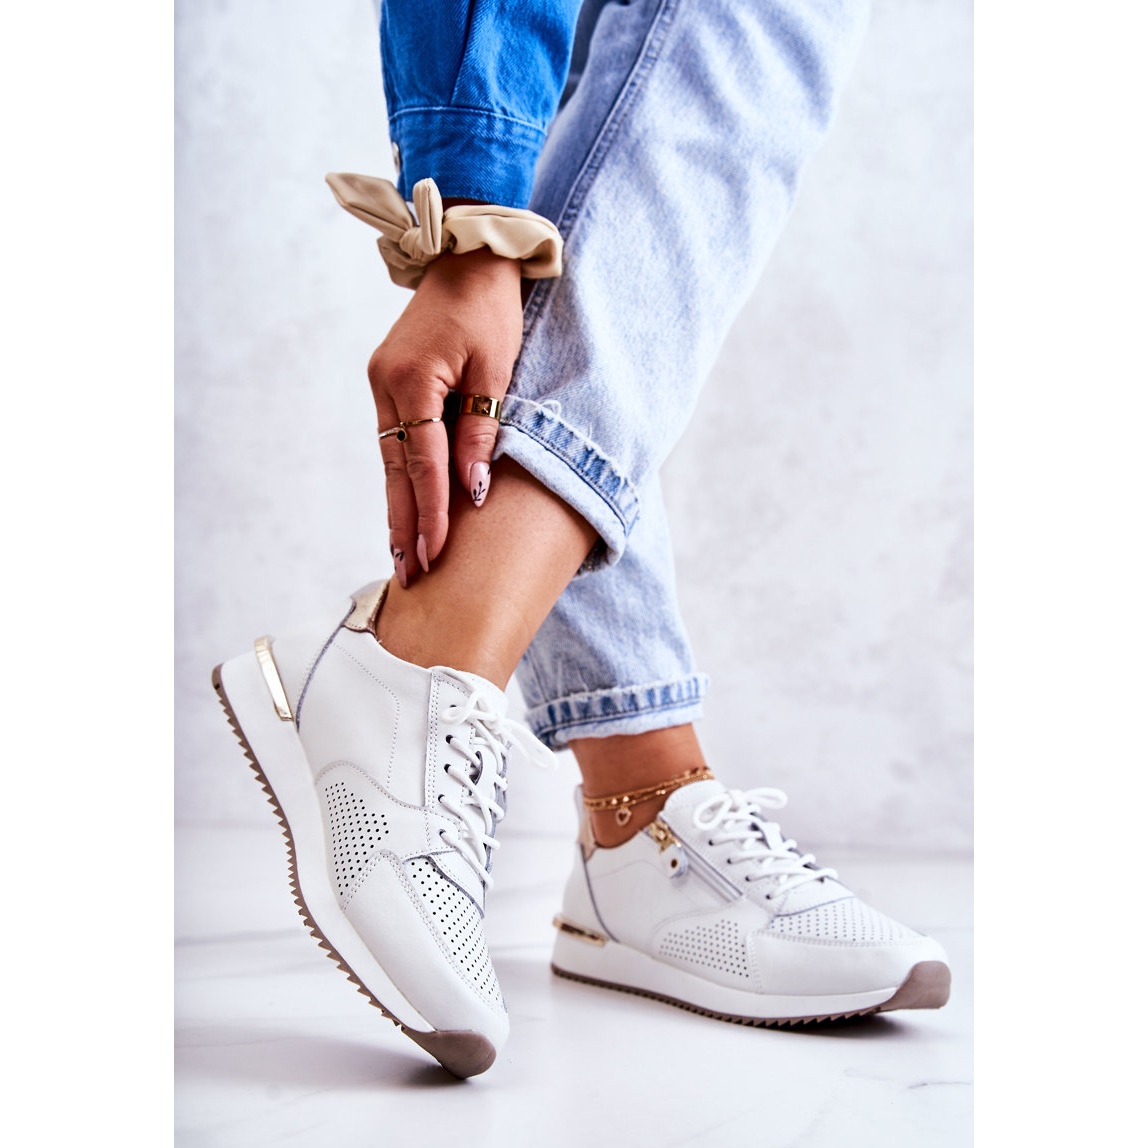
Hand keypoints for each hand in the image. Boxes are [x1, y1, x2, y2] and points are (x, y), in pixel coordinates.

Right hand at [367, 247, 522, 585]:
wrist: (467, 258)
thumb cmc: (491, 308)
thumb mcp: (497, 370)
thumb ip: (481, 430)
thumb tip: (473, 490)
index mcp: (412, 380)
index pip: (423, 462)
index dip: (431, 511)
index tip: (434, 552)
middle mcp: (385, 385)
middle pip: (395, 470)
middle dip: (403, 523)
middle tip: (408, 573)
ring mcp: (381, 383)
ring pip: (390, 459)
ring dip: (399, 506)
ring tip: (403, 553)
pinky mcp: (389, 382)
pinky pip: (395, 440)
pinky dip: (403, 476)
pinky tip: (407, 506)